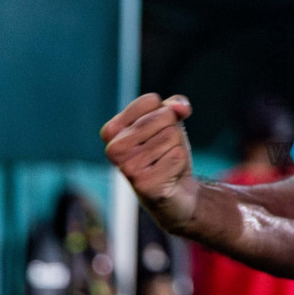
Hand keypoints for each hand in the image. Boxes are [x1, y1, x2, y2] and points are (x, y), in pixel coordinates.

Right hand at [102, 94, 199, 229]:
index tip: (157, 133)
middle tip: (164, 152)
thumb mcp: (170, 124)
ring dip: (176, 148)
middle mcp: (113, 148)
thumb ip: (175, 105)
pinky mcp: (144, 183)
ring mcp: (127, 167)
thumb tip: (181, 107)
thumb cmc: (167, 153)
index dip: (165, 114)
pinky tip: (170, 176)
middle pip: (164, 117)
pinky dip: (180, 164)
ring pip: (172, 136)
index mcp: (112, 130)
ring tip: (165, 163)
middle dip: (173, 132)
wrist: (176, 193)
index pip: (150, 101)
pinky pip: (177, 156)